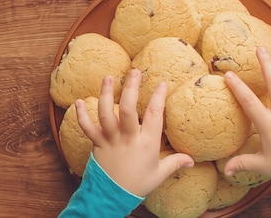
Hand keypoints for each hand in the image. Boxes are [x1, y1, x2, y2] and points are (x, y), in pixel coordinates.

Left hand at [75, 68, 193, 196]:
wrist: (113, 197)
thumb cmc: (138, 184)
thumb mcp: (159, 174)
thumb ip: (175, 162)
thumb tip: (192, 160)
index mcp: (147, 143)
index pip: (155, 115)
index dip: (158, 97)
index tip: (162, 83)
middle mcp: (128, 138)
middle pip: (129, 109)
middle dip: (131, 88)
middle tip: (134, 72)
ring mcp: (111, 140)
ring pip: (106, 114)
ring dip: (106, 94)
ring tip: (109, 78)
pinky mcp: (97, 144)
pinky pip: (87, 128)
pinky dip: (80, 115)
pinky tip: (78, 101)